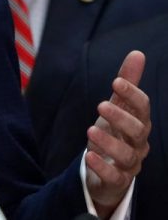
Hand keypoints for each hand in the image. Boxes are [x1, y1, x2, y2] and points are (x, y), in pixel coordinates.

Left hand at [84, 50, 150, 216]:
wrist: (108, 168)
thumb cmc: (115, 132)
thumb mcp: (117, 106)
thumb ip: (127, 83)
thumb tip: (137, 53)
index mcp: (139, 123)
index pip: (143, 108)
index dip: (132, 94)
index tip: (116, 81)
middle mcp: (139, 143)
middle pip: (138, 131)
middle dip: (121, 118)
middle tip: (100, 105)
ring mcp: (130, 163)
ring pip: (127, 155)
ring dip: (110, 143)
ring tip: (90, 130)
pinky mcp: (117, 180)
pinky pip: (114, 176)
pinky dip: (103, 167)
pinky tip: (89, 156)